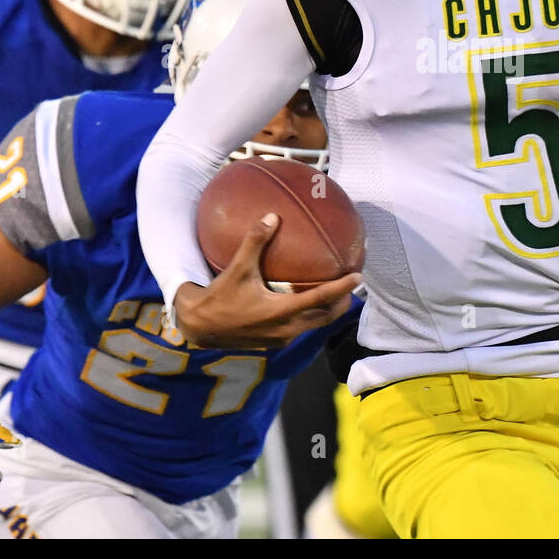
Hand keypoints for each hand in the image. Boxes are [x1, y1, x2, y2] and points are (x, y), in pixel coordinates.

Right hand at [175, 214, 357, 349]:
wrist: (200, 327)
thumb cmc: (219, 297)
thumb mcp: (237, 268)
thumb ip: (255, 242)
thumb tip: (272, 216)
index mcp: (282, 312)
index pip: (321, 299)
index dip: (342, 288)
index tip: (358, 276)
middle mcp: (286, 329)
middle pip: (325, 317)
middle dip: (342, 302)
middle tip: (353, 286)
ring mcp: (281, 339)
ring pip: (314, 325)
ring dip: (328, 311)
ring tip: (337, 294)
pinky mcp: (274, 342)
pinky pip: (301, 328)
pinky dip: (311, 316)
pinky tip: (308, 303)